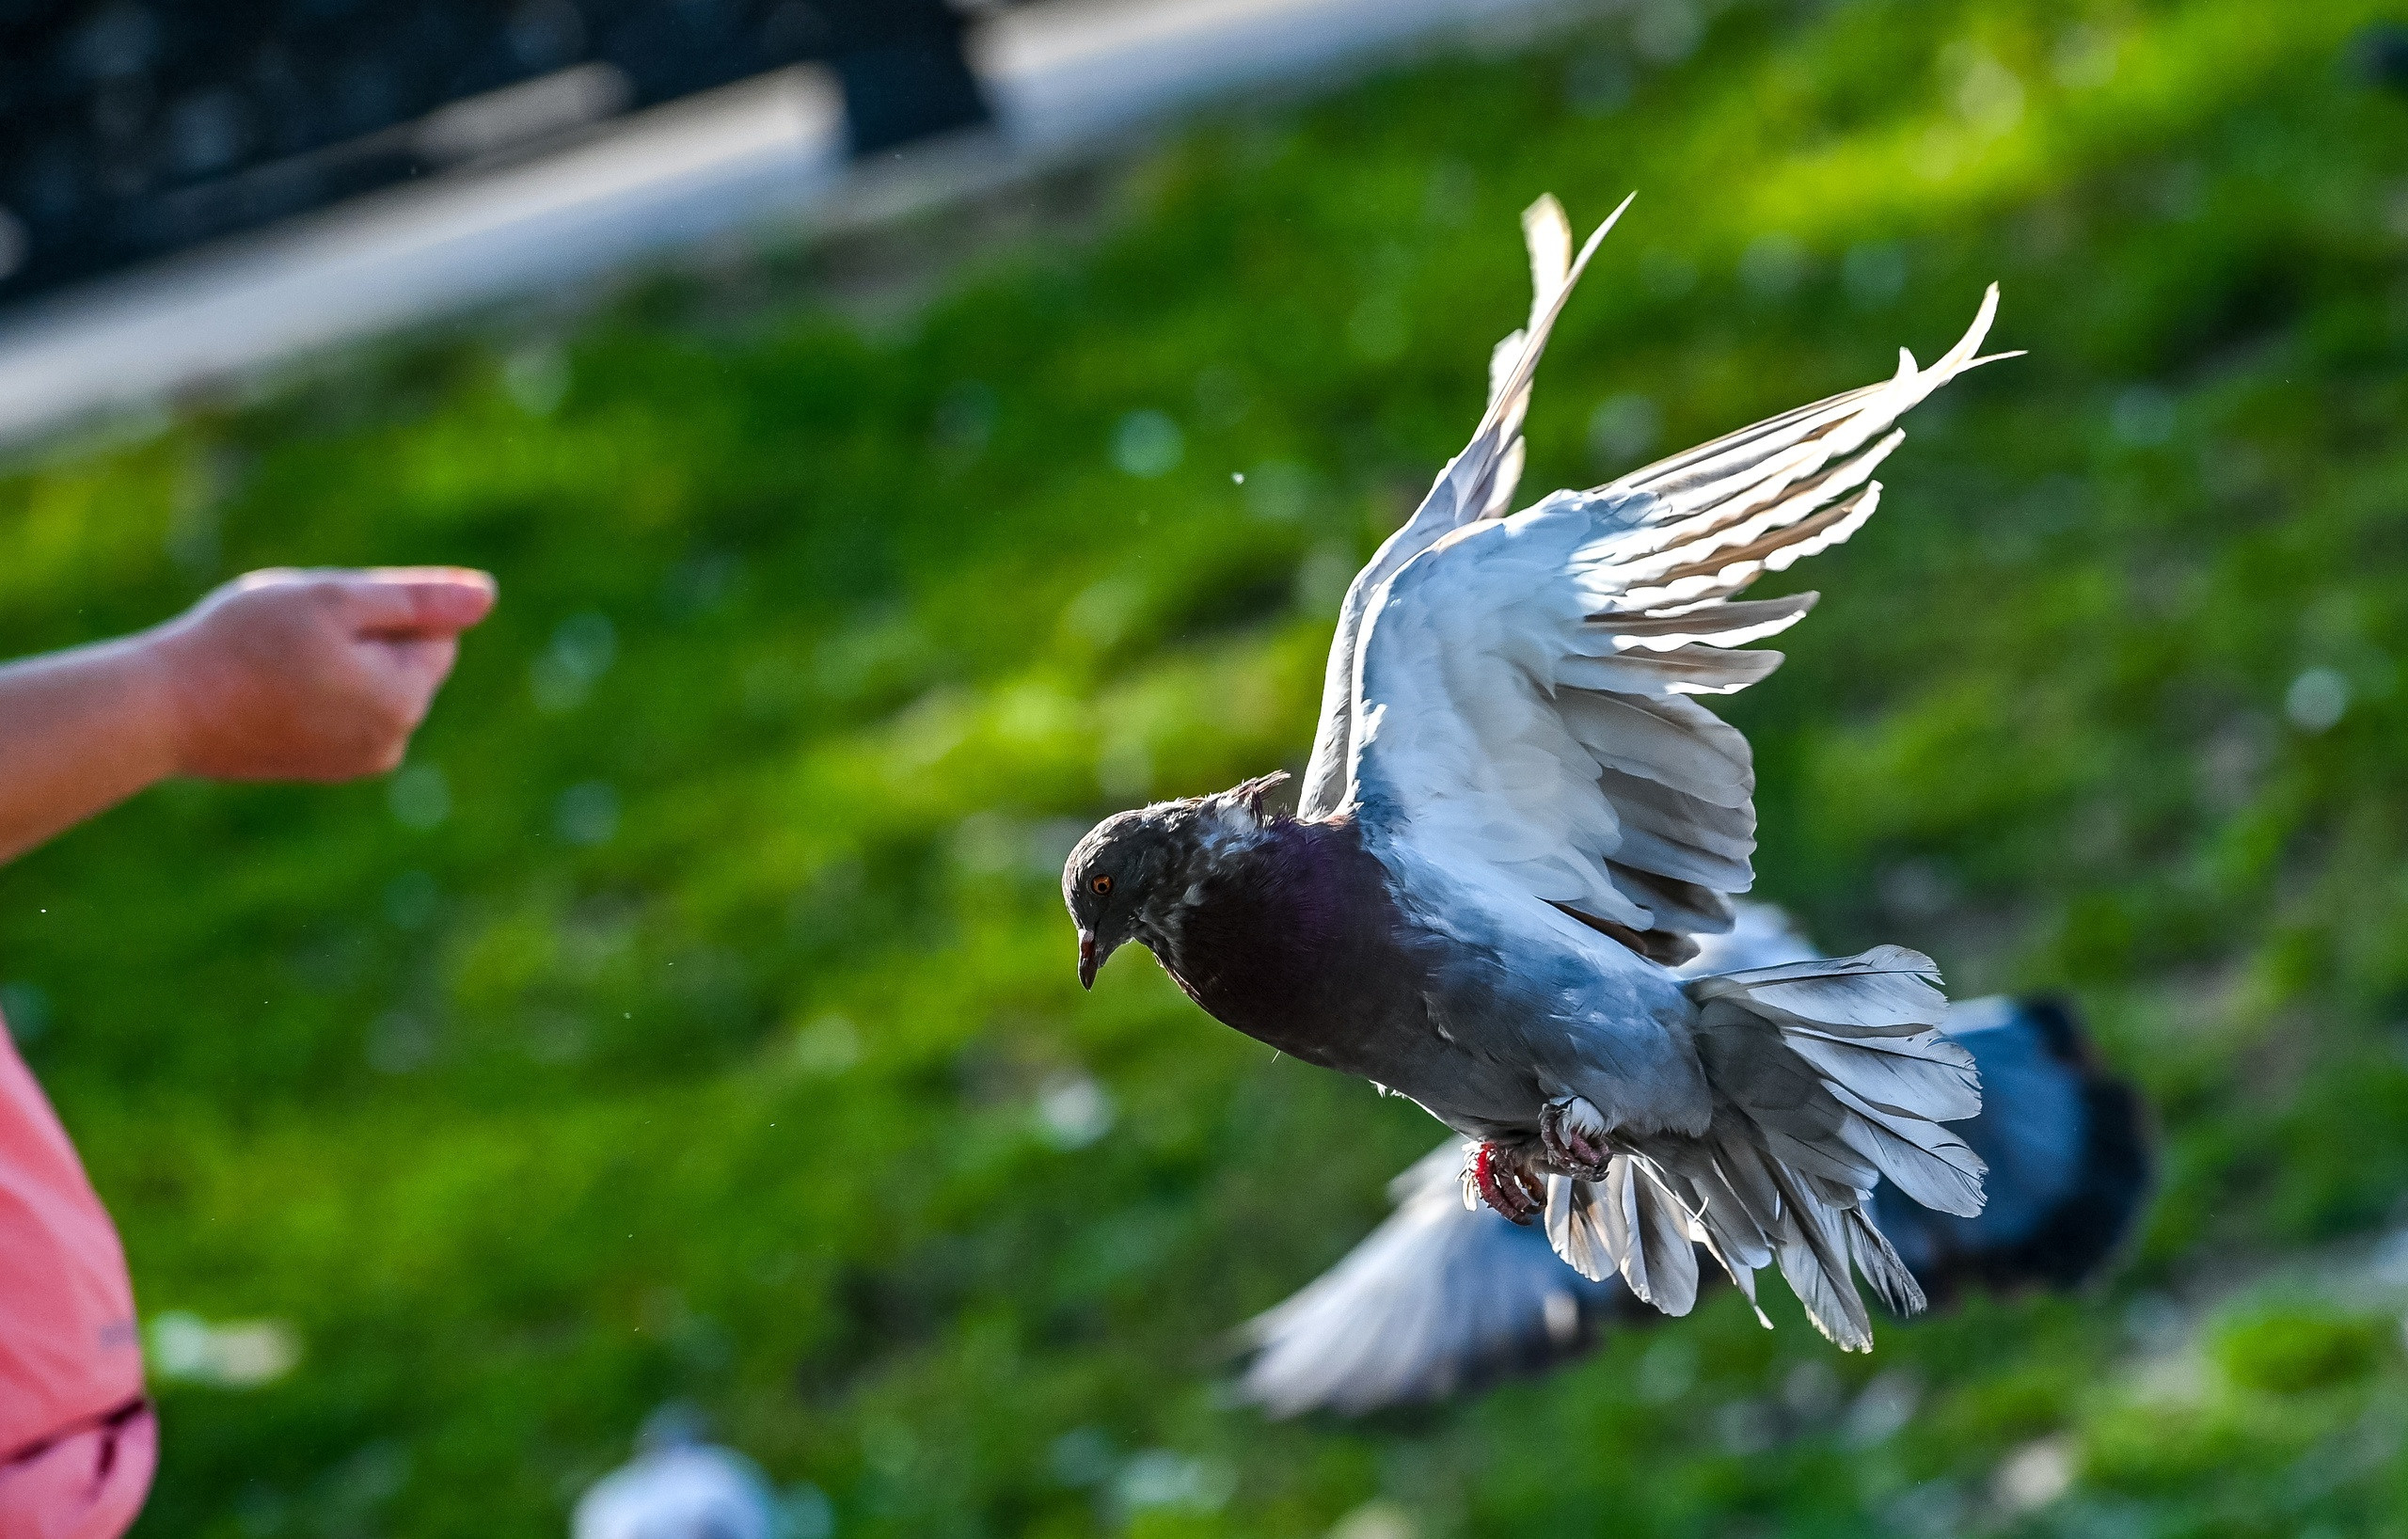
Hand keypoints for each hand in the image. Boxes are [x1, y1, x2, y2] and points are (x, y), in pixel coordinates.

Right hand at [147, 568, 496, 781]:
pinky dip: (314, 693)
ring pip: (370, 685)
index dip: (381, 611)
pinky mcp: (322, 769)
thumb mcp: (338, 601)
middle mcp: (392, 742)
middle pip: (404, 662)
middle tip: (293, 638)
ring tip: (275, 666)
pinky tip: (265, 691)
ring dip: (336, 664)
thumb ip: (418, 599)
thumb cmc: (246, 643)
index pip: (434, 634)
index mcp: (406, 700)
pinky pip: (340, 711)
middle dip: (363, 639)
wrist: (162, 711)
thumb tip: (487, 596)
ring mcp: (356, 763)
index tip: (325, 618)